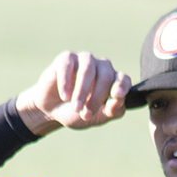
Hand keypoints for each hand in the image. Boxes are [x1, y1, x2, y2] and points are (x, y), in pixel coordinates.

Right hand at [16, 51, 130, 135]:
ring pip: (88, 70)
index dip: (121, 86)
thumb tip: (117, 100)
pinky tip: (64, 96)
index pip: (124, 79)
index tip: (116, 95)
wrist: (52, 111)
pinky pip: (68, 65)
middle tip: (86, 115)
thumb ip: (112, 111)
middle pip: (106, 77)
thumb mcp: (97, 117)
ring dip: (82, 91)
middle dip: (96, 98)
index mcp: (113, 81)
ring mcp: (85, 60)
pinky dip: (66, 82)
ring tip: (76, 107)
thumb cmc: (78, 113)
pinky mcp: (66, 58)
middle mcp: (102, 67)